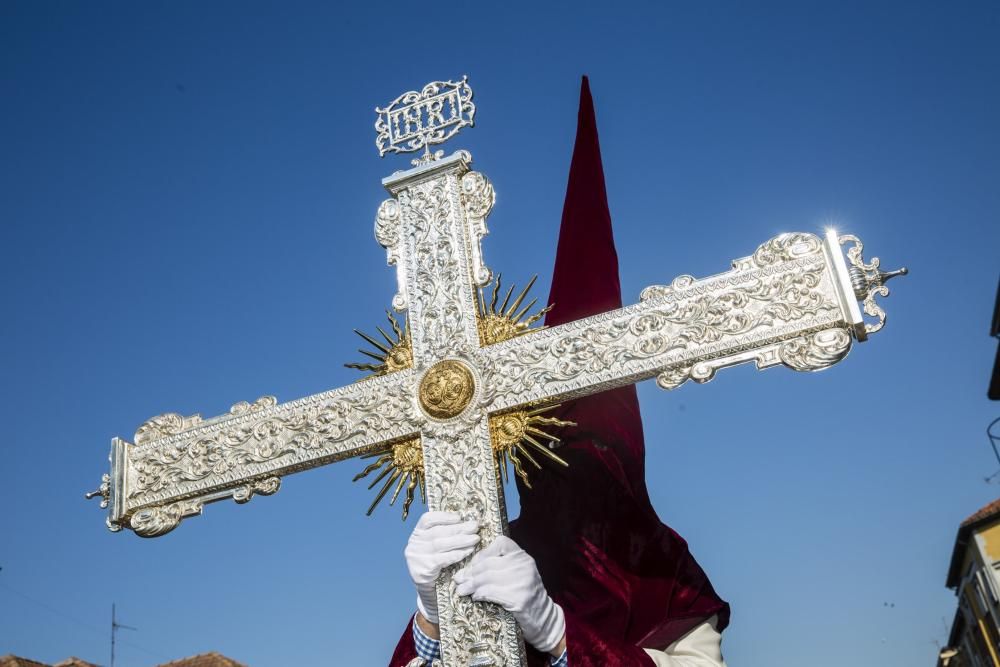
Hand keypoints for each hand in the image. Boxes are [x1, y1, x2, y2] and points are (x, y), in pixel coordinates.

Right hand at [405, 511, 479, 624]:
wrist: (432, 596)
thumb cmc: (440, 568)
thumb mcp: (439, 549)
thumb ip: (447, 535)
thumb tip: (468, 521)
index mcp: (416, 535)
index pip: (426, 520)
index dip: (443, 516)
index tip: (459, 516)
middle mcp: (412, 545)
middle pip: (437, 532)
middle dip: (458, 528)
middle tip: (475, 526)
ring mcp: (415, 559)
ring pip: (439, 544)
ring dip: (460, 540)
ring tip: (475, 538)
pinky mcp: (421, 572)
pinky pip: (441, 560)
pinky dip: (456, 554)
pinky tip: (467, 552)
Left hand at [454, 535, 565, 653]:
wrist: (543, 617)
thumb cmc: (525, 594)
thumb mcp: (517, 573)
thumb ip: (498, 566)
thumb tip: (465, 571)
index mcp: (523, 556)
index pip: (500, 543)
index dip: (482, 554)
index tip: (472, 565)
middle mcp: (524, 565)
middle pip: (489, 564)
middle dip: (470, 573)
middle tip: (459, 580)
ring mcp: (523, 582)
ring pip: (488, 578)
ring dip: (471, 585)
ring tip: (463, 590)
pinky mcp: (519, 599)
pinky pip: (492, 592)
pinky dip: (480, 594)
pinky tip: (476, 597)